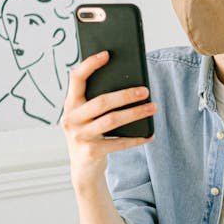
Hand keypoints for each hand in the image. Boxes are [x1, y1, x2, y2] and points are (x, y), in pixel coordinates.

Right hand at [61, 51, 155, 189]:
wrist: (83, 169)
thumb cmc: (91, 134)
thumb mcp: (88, 117)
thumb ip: (98, 101)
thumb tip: (130, 83)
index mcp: (70, 104)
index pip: (76, 78)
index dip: (90, 65)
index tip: (107, 54)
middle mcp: (71, 119)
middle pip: (101, 101)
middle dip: (126, 94)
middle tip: (146, 90)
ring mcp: (79, 136)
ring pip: (112, 120)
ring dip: (135, 113)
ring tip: (153, 107)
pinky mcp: (91, 152)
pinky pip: (119, 142)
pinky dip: (136, 138)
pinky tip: (150, 134)